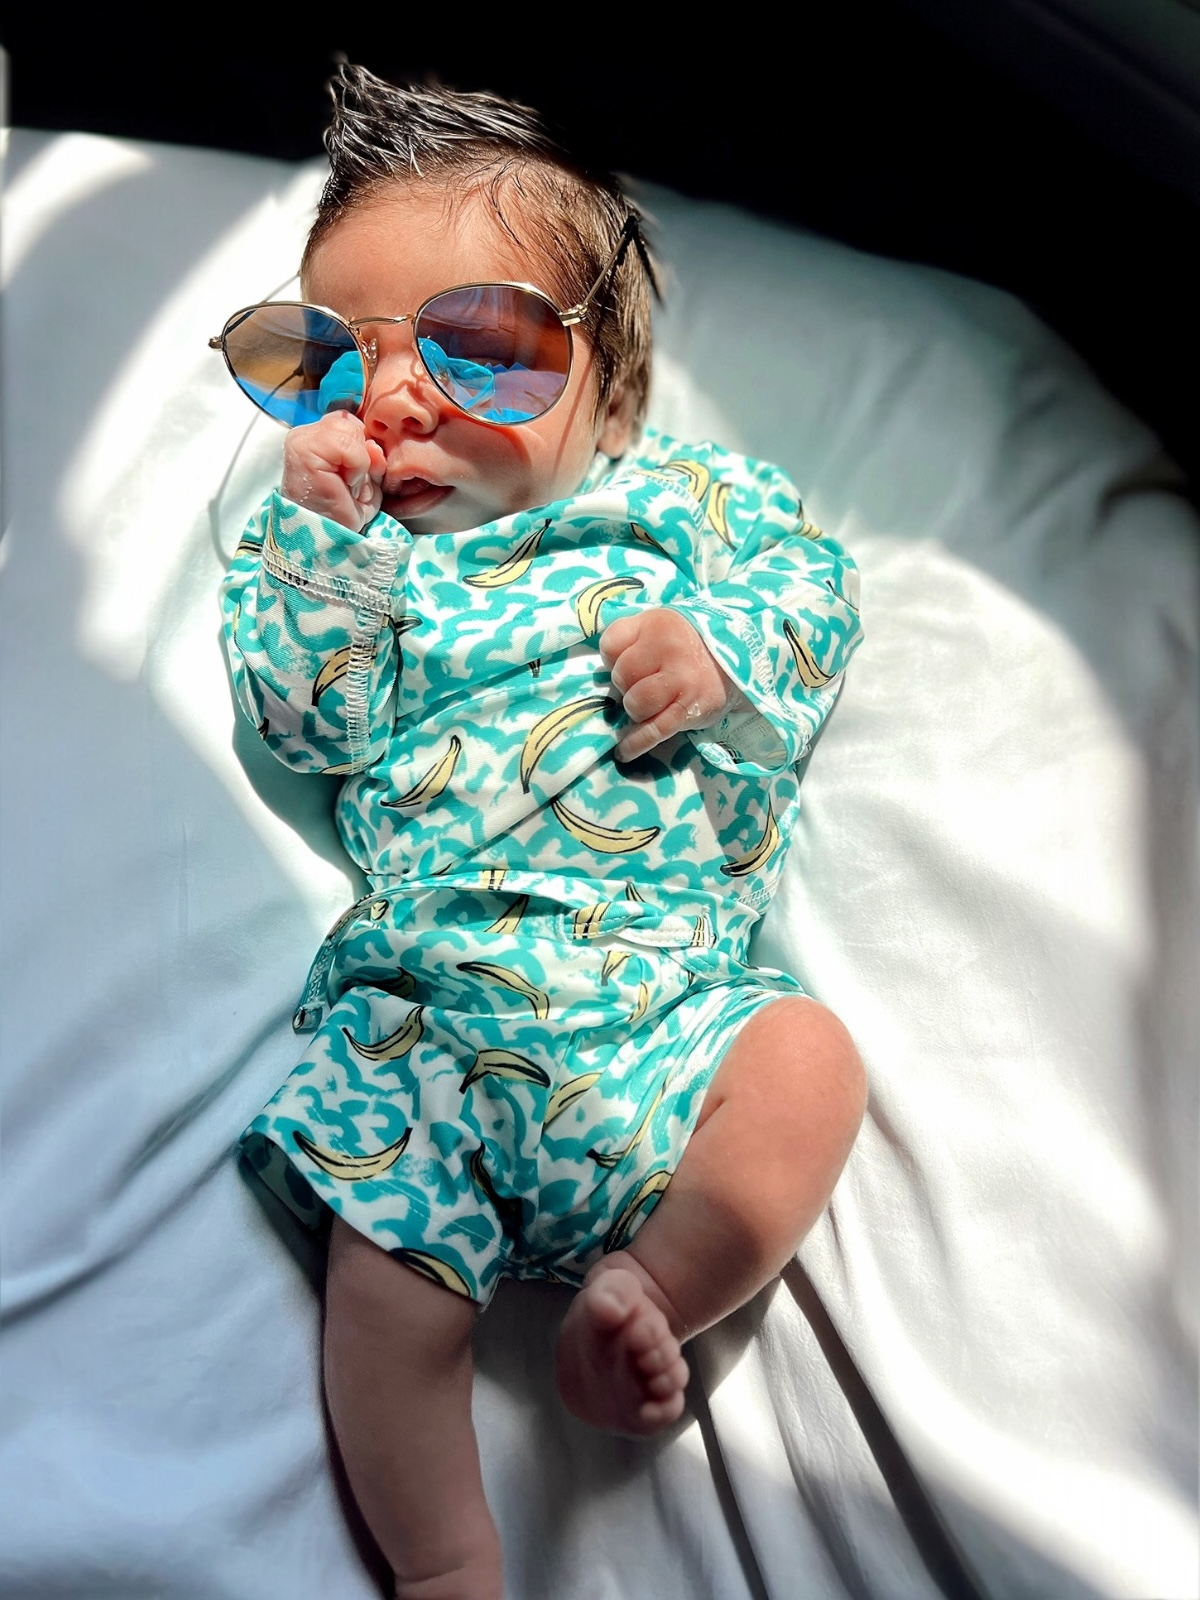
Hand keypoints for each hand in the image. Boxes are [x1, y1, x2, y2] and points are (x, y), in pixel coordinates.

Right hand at [281, 411, 384, 531]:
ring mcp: (303, 438)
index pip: (353, 424)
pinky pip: (348, 444)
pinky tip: (345, 486)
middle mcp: (308, 434)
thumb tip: (375, 446)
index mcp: (321, 438)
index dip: (365, 449)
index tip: (357, 478)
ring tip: (347, 486)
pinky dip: (356, 467)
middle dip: (363, 456)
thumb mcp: (366, 479)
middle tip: (352, 485)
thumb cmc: (343, 513)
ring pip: (351, 430)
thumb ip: (372, 456)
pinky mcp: (303, 447)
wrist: (326, 540)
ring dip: (360, 464)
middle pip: (353, 423)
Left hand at [600, 608, 733, 760]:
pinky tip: (623, 752)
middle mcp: (668, 649)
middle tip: (644, 684)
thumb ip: (631, 639)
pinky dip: (635, 744)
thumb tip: (604, 673)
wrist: (737, 659)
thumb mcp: (659, 626)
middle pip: (621, 676)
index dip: (612, 659)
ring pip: (635, 704)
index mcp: (656, 624)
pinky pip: (654, 731)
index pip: (610, 645)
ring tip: (649, 705)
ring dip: (636, 710)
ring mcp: (681, 681)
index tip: (625, 662)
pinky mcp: (690, 710)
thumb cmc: (687, 645)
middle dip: (626, 686)